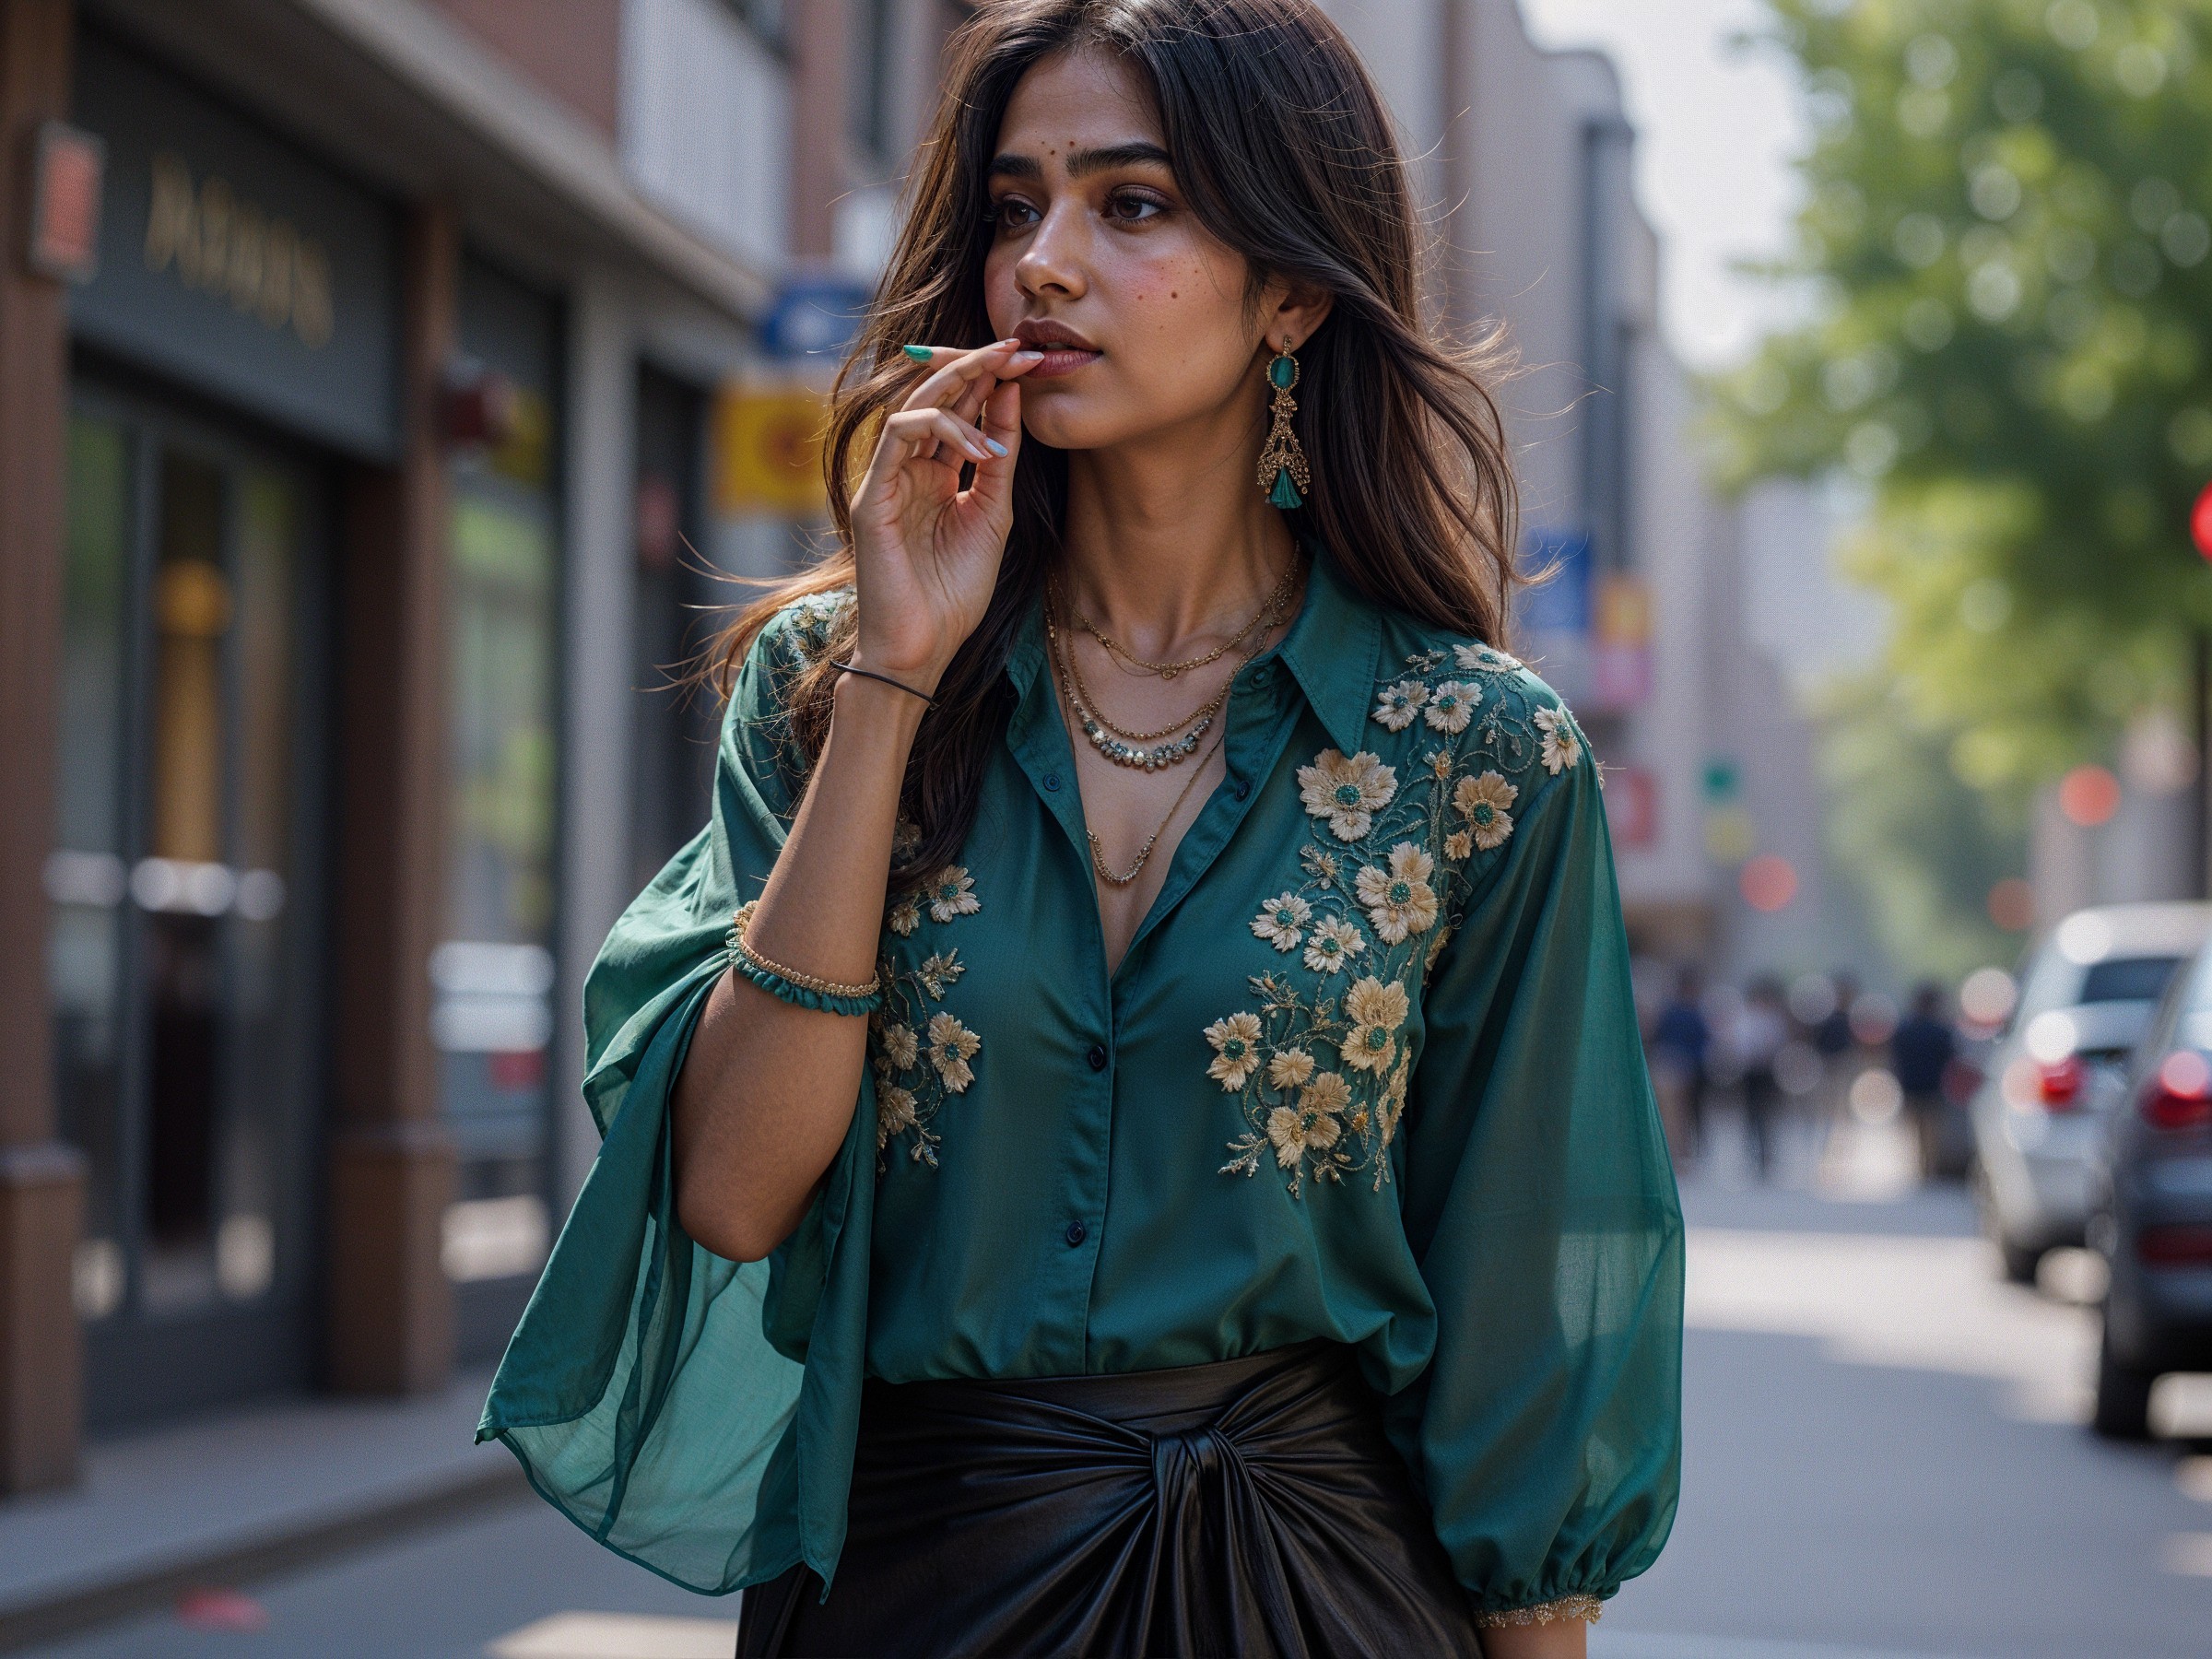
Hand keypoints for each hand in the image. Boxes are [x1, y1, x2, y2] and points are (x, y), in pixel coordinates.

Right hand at [848, 340, 1042, 689]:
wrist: (923, 648)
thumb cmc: (953, 594)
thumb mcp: (991, 516)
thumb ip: (999, 461)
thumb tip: (1011, 396)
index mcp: (934, 475)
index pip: (958, 411)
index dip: (990, 381)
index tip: (1027, 360)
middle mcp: (906, 469)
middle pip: (935, 397)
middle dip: (976, 366)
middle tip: (1015, 347)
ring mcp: (885, 480)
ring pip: (916, 407)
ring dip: (962, 389)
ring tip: (1003, 390)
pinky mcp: (871, 496)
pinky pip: (899, 437)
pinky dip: (941, 430)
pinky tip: (979, 447)